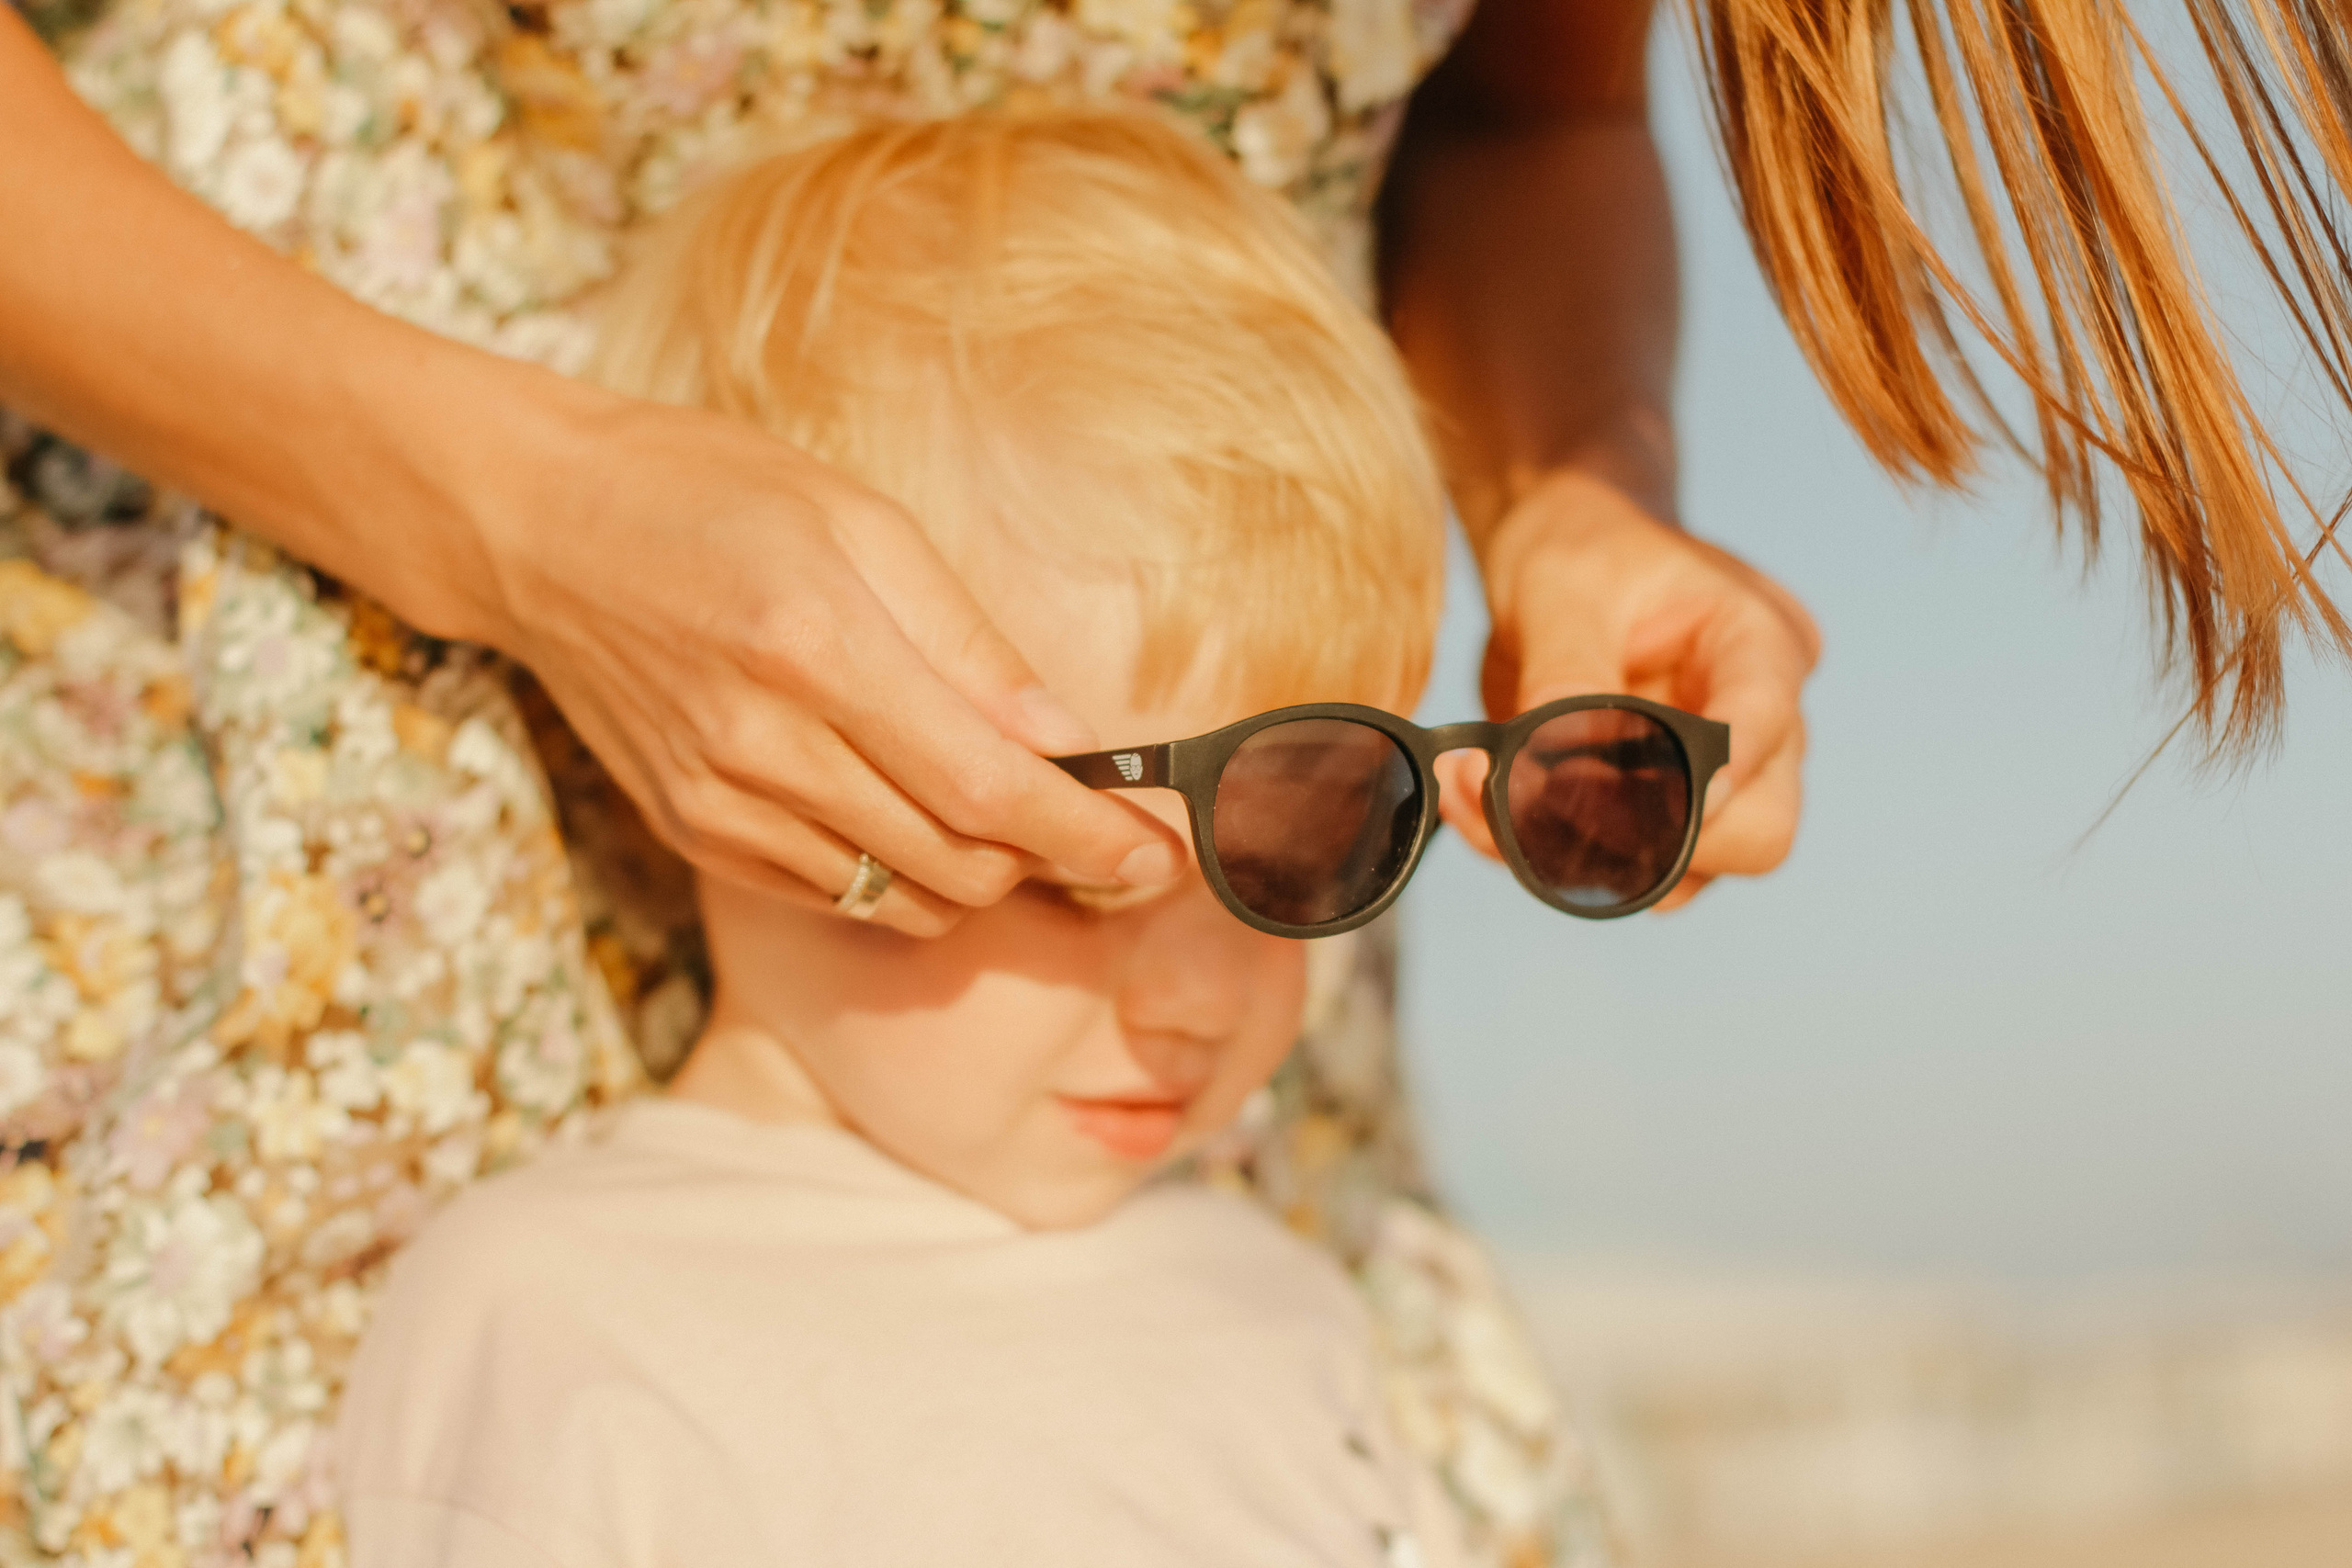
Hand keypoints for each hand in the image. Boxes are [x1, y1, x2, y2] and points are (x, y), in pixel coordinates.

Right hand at [470, 387, 1182, 936]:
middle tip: (1098, 826)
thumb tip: (1071, 742)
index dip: (1089, 839)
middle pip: (959, 865)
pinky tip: (908, 810)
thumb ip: (970, 644)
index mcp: (820, 648)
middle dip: (1053, 863)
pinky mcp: (695, 833)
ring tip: (1003, 811)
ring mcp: (722, 804)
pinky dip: (901, 875)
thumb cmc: (712, 494)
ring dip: (981, 875)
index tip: (1161, 858)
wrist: (539, 526)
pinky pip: (837, 896)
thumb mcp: (861, 522)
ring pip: (905, 900)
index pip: (989, 790)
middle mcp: (766, 745)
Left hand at [1436, 469, 1819, 909]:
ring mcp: (1721, 775)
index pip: (1764, 727)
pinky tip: (1484, 810)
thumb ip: (1566, 678)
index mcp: (1758, 644)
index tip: (1637, 811)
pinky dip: (1559, 859)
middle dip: (1655, 848)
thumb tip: (1542, 771)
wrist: (1558, 553)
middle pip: (1759, 831)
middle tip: (1538, 814)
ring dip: (1592, 863)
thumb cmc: (1578, 547)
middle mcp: (1760, 721)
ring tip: (1480, 799)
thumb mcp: (1560, 589)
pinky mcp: (1667, 809)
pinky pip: (1632, 868)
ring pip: (1694, 871)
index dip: (1712, 781)